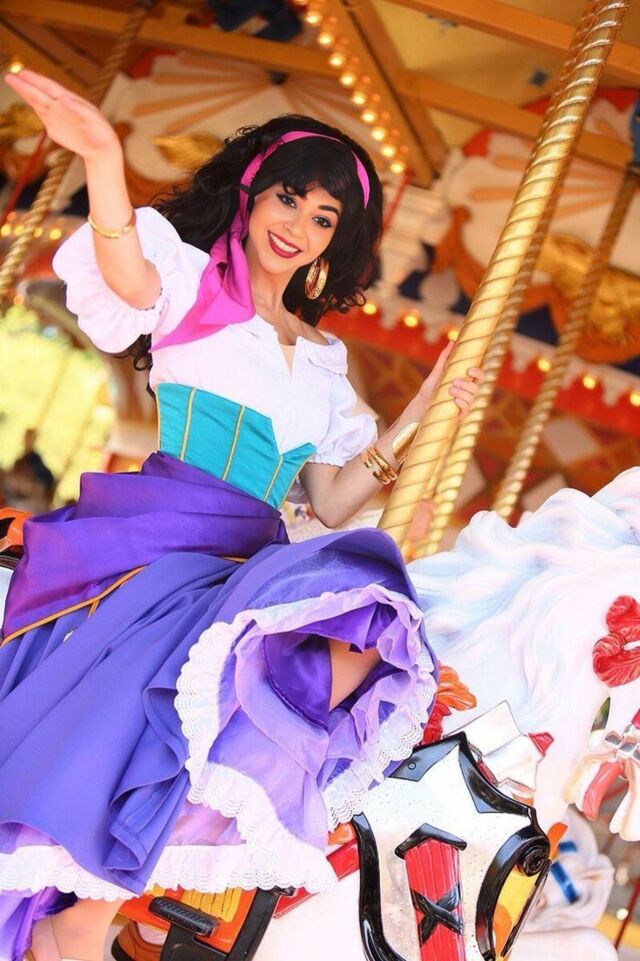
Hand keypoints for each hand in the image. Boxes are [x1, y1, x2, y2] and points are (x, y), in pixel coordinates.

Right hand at [4, 69, 119, 160]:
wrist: (101, 148)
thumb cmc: (101, 133)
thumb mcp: (94, 121)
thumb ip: (80, 109)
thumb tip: (64, 98)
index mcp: (70, 100)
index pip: (49, 88)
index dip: (36, 81)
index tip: (23, 74)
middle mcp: (60, 105)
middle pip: (39, 93)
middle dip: (25, 85)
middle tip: (10, 76)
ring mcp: (56, 115)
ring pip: (37, 101)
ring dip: (25, 93)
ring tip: (11, 81)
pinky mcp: (54, 127)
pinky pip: (40, 113)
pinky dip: (31, 104)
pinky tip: (25, 97)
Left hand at [415, 341, 483, 415]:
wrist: (421, 405)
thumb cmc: (430, 389)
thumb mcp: (436, 372)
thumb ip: (445, 358)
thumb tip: (452, 342)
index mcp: (466, 383)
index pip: (479, 377)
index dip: (478, 373)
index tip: (468, 369)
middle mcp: (467, 394)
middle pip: (477, 388)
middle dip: (466, 384)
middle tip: (453, 381)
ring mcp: (465, 405)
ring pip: (472, 398)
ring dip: (462, 393)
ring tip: (450, 390)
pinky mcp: (460, 415)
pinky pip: (466, 409)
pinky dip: (461, 403)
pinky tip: (454, 400)